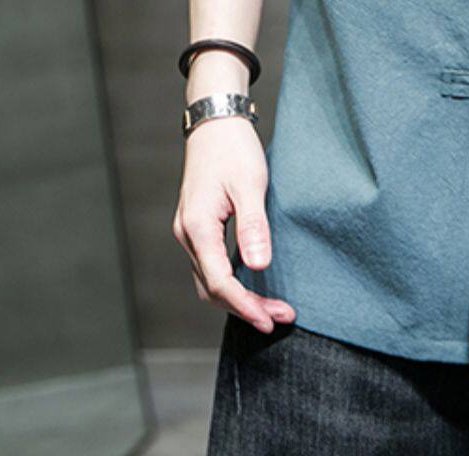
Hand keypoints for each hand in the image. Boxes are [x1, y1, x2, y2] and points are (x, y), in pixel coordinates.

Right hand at [172, 117, 294, 332]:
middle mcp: (188, 234)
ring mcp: (190, 233)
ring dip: (240, 300)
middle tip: (281, 318)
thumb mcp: (250, 185)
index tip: (271, 320)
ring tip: (273, 309)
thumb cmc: (233, 149)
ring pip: (210, 282)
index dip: (245, 306)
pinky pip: (211, 269)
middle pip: (212, 289)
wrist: (215, 123)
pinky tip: (255, 288)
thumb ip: (254, 227)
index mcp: (198, 226)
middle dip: (246, 308)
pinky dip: (232, 285)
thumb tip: (258, 266)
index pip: (219, 281)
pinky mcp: (199, 230)